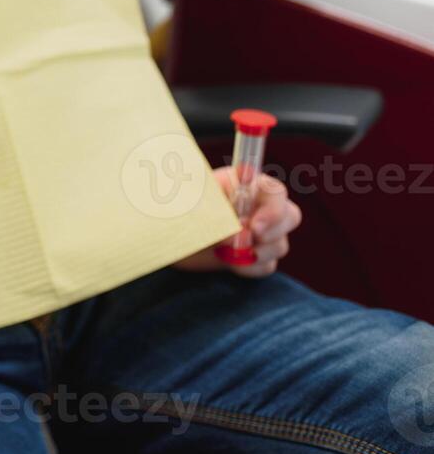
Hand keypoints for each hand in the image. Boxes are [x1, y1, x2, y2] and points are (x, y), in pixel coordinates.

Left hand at [174, 167, 302, 277]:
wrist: (162, 237)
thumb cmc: (173, 211)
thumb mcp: (190, 207)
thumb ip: (216, 217)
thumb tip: (236, 235)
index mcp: (241, 185)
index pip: (274, 191)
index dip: (272, 209)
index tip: (254, 227)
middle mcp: (254, 206)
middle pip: (290, 216)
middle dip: (273, 232)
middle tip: (246, 241)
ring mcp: (256, 231)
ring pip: (280, 243)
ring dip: (258, 252)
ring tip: (227, 252)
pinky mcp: (252, 254)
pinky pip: (268, 265)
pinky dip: (252, 268)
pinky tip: (231, 264)